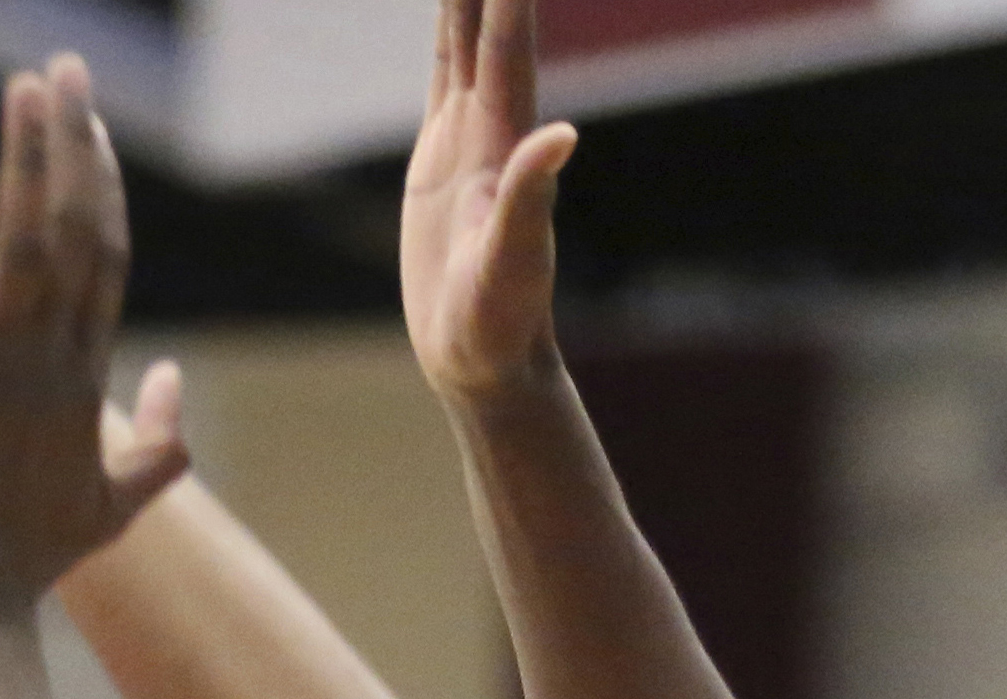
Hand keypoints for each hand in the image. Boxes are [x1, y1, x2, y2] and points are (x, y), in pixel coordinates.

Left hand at [0, 63, 189, 610]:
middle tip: (65, 68)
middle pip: (77, 230)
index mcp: (84, 378)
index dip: (103, 185)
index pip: (105, 259)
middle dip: (74, 144)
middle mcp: (48, 360)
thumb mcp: (114, 506)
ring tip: (29, 84)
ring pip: (25, 241)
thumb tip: (175, 379)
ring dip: (30, 157)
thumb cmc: (25, 561)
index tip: (93, 125)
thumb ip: (162, 445)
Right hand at [399, 0, 573, 405]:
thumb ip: (534, 198)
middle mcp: (494, 123)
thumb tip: (564, 137)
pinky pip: (442, 72)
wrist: (483, 356)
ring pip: (465, 34)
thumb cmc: (503, 320)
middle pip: (488, 18)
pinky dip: (445, 28)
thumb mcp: (517, 261)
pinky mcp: (442, 156)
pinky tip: (452, 5)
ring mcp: (468, 134)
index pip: (505, 39)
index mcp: (508, 138)